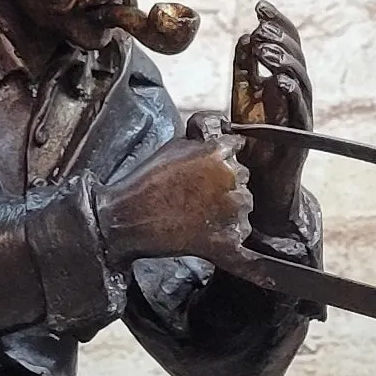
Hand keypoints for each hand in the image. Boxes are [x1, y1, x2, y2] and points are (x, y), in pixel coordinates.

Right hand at [97, 126, 254, 267]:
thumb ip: (204, 141)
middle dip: (227, 184)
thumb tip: (223, 137)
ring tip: (202, 215)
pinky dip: (230, 237)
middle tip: (201, 195)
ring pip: (244, 206)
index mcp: (219, 151)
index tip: (211, 170)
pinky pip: (242, 236)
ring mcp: (234, 209)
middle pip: (243, 178)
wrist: (131, 219)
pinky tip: (210, 235)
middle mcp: (232, 177)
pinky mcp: (231, 238)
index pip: (237, 148)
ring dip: (230, 210)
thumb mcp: (176, 146)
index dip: (224, 159)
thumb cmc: (149, 182)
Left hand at [231, 0, 311, 226]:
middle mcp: (297, 94)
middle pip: (296, 56)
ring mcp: (301, 113)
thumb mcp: (242, 100)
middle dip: (279, 38)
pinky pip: (299, 110)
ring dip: (282, 61)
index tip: (260, 6)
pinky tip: (276, 81)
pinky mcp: (299, 134)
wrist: (260, 183)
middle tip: (261, 28)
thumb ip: (244, 71)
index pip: (288, 43)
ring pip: (300, 79)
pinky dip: (289, 93)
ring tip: (263, 50)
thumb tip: (245, 37)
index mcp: (284, 81)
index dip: (277, 22)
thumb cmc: (253, 143)